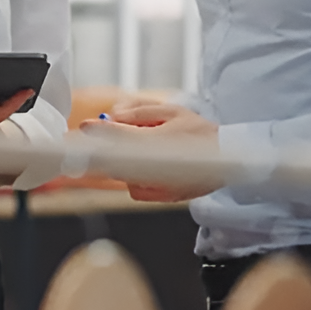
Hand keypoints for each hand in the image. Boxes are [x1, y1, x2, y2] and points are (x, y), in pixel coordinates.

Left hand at [84, 103, 225, 201]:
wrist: (226, 159)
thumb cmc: (199, 132)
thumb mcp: (171, 111)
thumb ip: (140, 112)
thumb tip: (113, 115)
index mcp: (156, 141)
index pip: (117, 136)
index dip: (97, 131)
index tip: (84, 127)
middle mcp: (154, 167)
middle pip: (113, 161)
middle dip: (103, 150)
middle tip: (95, 140)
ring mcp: (155, 186)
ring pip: (122, 175)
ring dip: (121, 163)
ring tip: (142, 152)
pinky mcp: (158, 197)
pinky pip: (133, 187)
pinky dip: (134, 177)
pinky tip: (149, 167)